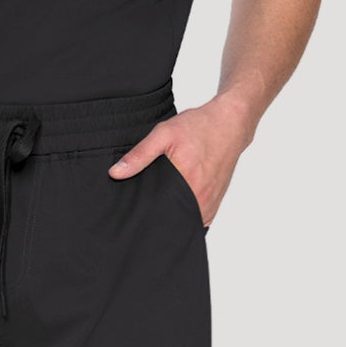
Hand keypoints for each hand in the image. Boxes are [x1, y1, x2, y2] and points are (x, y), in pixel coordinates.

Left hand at [106, 95, 252, 226]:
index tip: (131, 214)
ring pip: (184, 223)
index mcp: (187, 184)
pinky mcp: (214, 206)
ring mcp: (209, 205)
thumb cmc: (200, 126)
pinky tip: (173, 205)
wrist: (230, 123)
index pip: (159, 213)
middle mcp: (201, 199)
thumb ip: (139, 155)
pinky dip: (183, 216)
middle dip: (155, 218)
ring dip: (171, 218)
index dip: (143, 215)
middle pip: (171, 221)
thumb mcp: (164, 134)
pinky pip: (195, 220)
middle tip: (142, 210)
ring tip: (157, 208)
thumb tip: (115, 173)